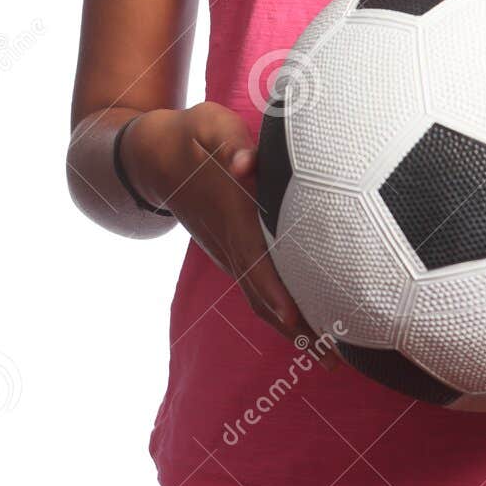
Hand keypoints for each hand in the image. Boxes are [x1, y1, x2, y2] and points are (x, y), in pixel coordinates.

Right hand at [123, 102, 340, 371]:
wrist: (152, 157)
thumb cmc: (190, 135)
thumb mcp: (207, 126)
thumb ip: (228, 142)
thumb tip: (244, 162)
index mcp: (228, 215)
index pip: (253, 257)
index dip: (273, 289)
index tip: (294, 318)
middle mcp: (228, 243)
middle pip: (262, 294)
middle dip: (296, 328)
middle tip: (333, 360)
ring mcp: (228, 254)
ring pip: (262, 300)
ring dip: (294, 331)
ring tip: (332, 360)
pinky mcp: (233, 254)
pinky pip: (260, 291)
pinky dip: (284, 315)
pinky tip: (310, 332)